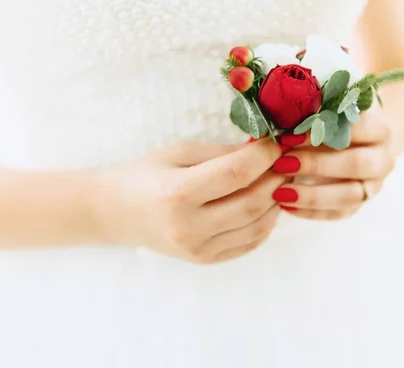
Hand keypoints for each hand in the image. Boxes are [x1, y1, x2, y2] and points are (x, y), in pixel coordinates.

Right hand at [91, 139, 285, 263]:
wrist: (117, 212)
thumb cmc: (145, 175)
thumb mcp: (179, 152)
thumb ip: (222, 153)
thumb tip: (264, 150)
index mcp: (178, 193)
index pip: (236, 174)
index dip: (264, 156)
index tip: (277, 143)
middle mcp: (189, 227)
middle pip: (252, 202)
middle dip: (276, 179)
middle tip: (285, 163)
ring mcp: (197, 249)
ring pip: (257, 226)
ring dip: (276, 202)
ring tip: (278, 182)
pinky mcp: (204, 260)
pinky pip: (249, 243)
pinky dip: (266, 223)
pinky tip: (267, 206)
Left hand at [271, 105, 394, 219]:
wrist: (355, 143)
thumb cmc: (334, 123)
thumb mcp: (325, 113)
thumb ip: (308, 116)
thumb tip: (273, 125)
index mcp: (378, 129)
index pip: (356, 129)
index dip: (321, 132)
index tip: (287, 137)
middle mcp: (382, 158)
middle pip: (356, 164)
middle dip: (316, 164)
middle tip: (281, 164)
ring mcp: (374, 184)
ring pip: (350, 195)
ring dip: (313, 195)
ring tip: (280, 193)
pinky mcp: (360, 204)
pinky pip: (338, 213)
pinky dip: (311, 212)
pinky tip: (286, 206)